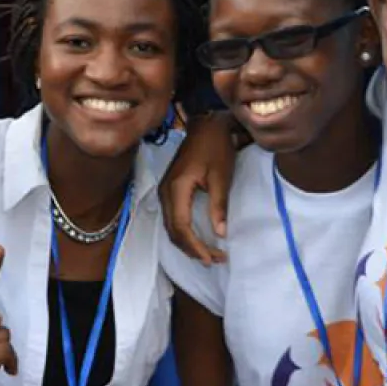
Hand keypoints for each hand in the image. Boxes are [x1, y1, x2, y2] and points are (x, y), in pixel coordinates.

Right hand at [159, 112, 239, 264]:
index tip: (213, 258)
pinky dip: (184, 233)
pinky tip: (198, 239)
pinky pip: (172, 219)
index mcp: (177, 188)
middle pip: (173, 231)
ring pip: (171, 228)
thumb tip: (221, 234)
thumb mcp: (221, 177)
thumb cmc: (216, 147)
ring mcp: (165, 191)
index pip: (181, 227)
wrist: (206, 125)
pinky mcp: (169, 190)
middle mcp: (165, 192)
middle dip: (193, 249)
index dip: (195, 246)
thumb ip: (219, 206)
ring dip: (188, 243)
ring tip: (210, 254)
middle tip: (216, 260)